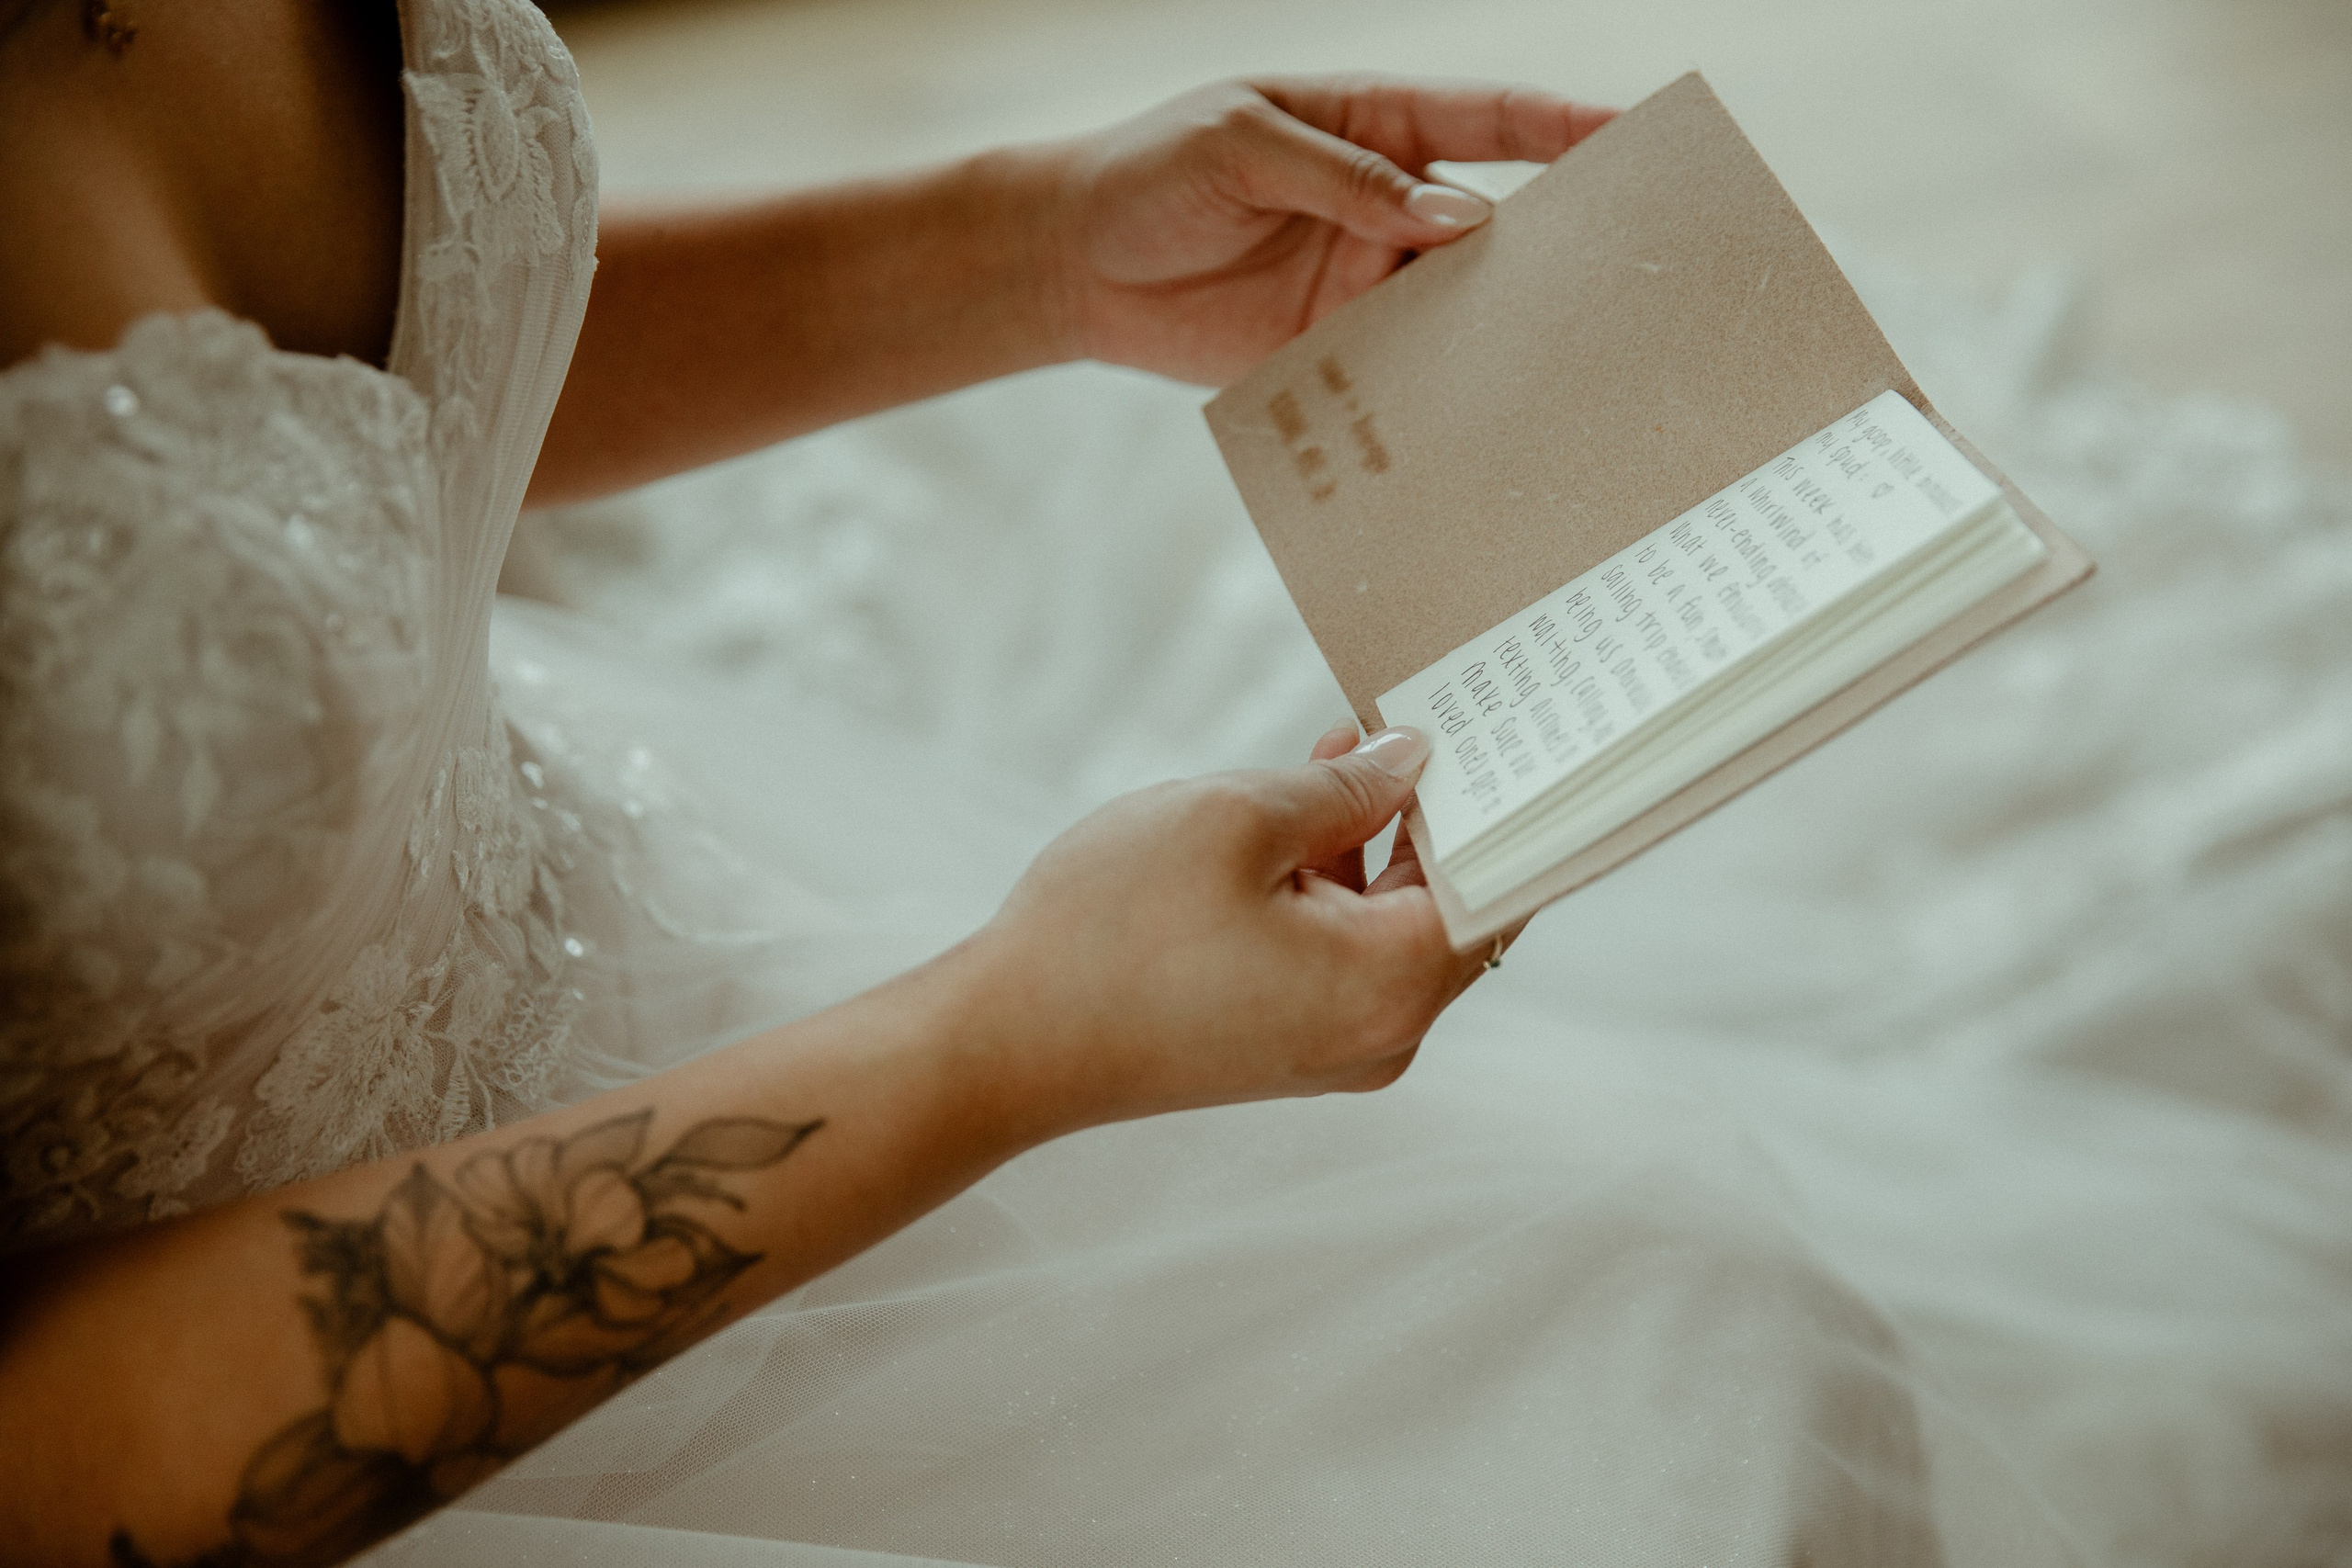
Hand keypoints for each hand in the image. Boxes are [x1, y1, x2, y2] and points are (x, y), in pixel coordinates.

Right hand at [962, 725, 1502, 1136]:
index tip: (1510, 732)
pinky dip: (1334, 886)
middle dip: (1439, 812)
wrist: (1006, 1042)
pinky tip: (1301, 816)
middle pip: (1455, 907)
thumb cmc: (1113, 930)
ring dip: (1378, 841)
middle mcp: (1385, 1032)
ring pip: (1393, 926)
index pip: (1504, 885)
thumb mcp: (1236, 818)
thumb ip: (1345, 788)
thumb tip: (1410, 762)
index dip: (1509, 803)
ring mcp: (1337, 1049)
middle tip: (1428, 721)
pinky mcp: (1288, 1047)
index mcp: (1392, 982)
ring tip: (1347, 750)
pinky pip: (1344, 954)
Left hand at [1039, 76, 1614, 383]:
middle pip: (1494, 225)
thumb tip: (1458, 218)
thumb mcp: (1241, 148)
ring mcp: (1363, 281)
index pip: (1487, 120)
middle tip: (1628, 276)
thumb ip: (1347, 181)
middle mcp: (1385, 204)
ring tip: (1565, 363)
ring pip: (1455, 308)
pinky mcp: (1332, 350)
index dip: (1563, 127)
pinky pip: (1399, 370)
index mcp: (1371, 123)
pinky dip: (1435, 393)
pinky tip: (1473, 416)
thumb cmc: (1149, 174)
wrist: (1072, 263)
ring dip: (1501, 335)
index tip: (1634, 134)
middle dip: (1559, 247)